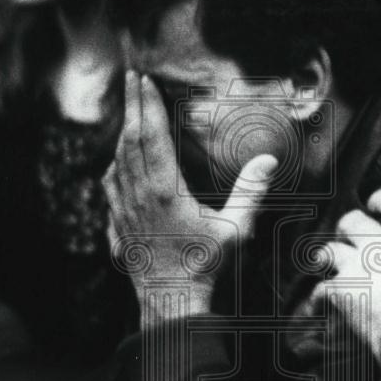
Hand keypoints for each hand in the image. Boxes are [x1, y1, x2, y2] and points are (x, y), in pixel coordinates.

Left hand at [103, 71, 277, 317]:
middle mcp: (138, 194)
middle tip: (132, 79)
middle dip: (132, 106)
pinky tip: (118, 160)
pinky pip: (111, 184)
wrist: (170, 301)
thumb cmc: (205, 265)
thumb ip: (251, 191)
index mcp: (164, 190)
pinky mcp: (118, 224)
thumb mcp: (236, 229)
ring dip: (123, 132)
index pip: (152, 136)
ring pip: (118, 160)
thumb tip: (269, 159)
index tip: (145, 80)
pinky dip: (115, 163)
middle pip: (130, 139)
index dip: (148, 105)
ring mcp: (124, 209)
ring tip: (130, 111)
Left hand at [309, 188, 380, 356]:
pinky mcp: (343, 294)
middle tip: (351, 234)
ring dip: (328, 257)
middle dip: (349, 226)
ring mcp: (357, 268)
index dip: (380, 198)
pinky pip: (320, 290)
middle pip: (350, 221)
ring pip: (329, 251)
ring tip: (329, 262)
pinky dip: (317, 298)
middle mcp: (379, 246)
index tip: (375, 203)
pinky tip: (317, 305)